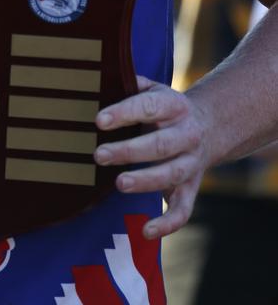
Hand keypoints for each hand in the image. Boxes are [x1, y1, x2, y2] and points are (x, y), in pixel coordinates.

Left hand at [93, 75, 208, 238]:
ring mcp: (191, 163)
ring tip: (118, 183)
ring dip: (145, 182)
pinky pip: (183, 210)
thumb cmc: (166, 107)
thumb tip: (100, 76)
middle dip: (129, 151)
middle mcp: (187, 135)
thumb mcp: (154, 89)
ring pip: (171, 175)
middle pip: (160, 145)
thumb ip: (131, 85)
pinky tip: (146, 231)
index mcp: (174, 106)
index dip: (124, 113)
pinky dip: (167, 224)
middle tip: (99, 154)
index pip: (149, 108)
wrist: (209, 125)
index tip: (99, 121)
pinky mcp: (191, 187)